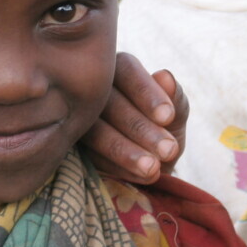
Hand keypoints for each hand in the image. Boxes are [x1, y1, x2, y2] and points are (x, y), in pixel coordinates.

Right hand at [81, 52, 188, 183]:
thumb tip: (165, 76)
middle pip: (109, 102)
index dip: (146, 93)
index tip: (167, 116)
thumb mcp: (176, 116)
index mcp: (117, 69)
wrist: (151, 166)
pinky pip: (88, 157)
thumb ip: (175, 98)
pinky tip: (140, 177)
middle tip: (169, 150)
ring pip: (95, 131)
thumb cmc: (163, 131)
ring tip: (153, 168)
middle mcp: (91, 89)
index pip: (126, 70)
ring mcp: (75, 118)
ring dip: (125, 151)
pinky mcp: (70, 148)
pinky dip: (117, 168)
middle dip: (141, 128)